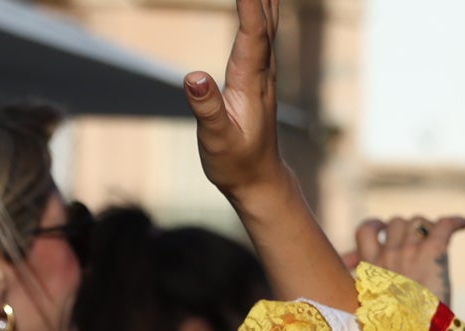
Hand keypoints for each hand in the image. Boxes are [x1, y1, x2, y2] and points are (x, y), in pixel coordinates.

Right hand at [186, 0, 285, 201]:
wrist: (258, 179)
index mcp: (252, 81)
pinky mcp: (260, 74)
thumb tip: (194, 78)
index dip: (250, 3)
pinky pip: (262, 30)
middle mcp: (263, 71)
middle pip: (266, 18)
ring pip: (269, 21)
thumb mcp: (217, 140)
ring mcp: (265, 71)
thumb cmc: (236, 162)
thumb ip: (207, 109)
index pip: (254, 32)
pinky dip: (261, 8)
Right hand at [347, 215, 464, 305]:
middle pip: (396, 222)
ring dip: (427, 226)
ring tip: (436, 238)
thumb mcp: (370, 306)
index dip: (375, 226)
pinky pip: (443, 225)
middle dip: (407, 228)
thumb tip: (351, 269)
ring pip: (417, 221)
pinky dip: (455, 222)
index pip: (365, 230)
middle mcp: (389, 255)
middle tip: (418, 241)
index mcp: (371, 266)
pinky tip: (464, 224)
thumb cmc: (393, 329)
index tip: (381, 231)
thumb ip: (364, 286)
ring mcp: (410, 252)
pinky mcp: (432, 254)